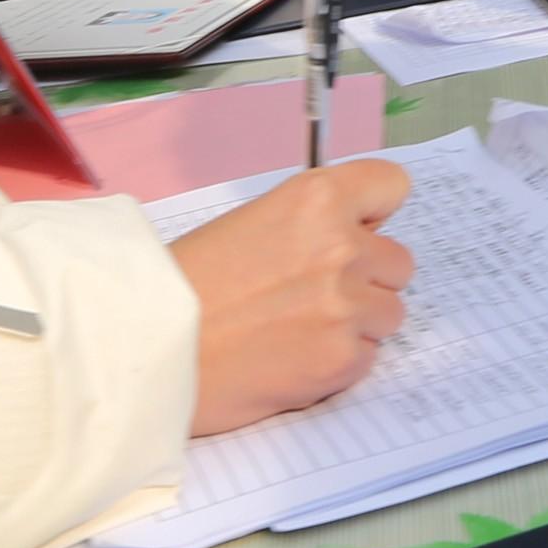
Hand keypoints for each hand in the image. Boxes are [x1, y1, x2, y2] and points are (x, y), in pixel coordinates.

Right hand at [170, 159, 414, 434]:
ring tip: (296, 329)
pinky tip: (291, 358)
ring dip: (355, 323)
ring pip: (387, 313)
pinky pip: (367, 357)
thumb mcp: (250, 223)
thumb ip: (310, 225)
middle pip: (397, 261)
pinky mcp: (343, 360)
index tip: (359, 227)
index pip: (391, 186)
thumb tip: (356, 236)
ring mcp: (348, 306)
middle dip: (365, 277)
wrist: (150, 347)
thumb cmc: (186, 284)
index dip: (374, 211)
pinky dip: (337, 361)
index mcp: (316, 199)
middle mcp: (342, 246)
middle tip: (310, 293)